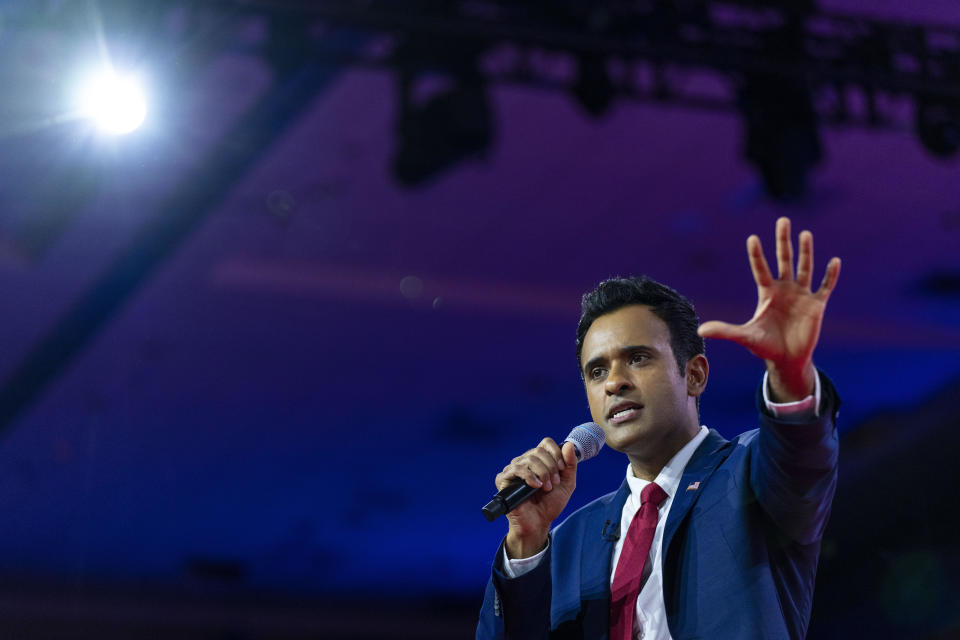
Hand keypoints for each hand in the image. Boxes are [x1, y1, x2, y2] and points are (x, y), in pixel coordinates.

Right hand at [495, 438, 578, 558]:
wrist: (539, 523)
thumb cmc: (550, 504)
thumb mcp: (567, 483)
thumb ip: (570, 464)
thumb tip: (569, 444)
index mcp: (538, 460)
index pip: (545, 443)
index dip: (556, 453)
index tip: (562, 469)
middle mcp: (524, 462)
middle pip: (539, 451)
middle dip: (551, 467)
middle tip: (554, 483)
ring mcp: (513, 470)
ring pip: (529, 458)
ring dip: (543, 473)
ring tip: (546, 488)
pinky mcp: (504, 479)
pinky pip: (516, 469)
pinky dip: (529, 476)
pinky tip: (536, 486)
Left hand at [697, 217, 840, 400]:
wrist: (786, 360)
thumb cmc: (764, 347)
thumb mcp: (744, 337)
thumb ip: (724, 331)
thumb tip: (700, 331)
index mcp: (767, 293)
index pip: (761, 269)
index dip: (757, 255)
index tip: (753, 238)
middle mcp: (784, 290)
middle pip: (784, 260)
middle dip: (783, 241)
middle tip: (782, 220)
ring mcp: (801, 295)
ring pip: (804, 268)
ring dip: (806, 252)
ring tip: (805, 233)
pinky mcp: (816, 305)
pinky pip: (825, 287)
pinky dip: (831, 275)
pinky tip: (835, 261)